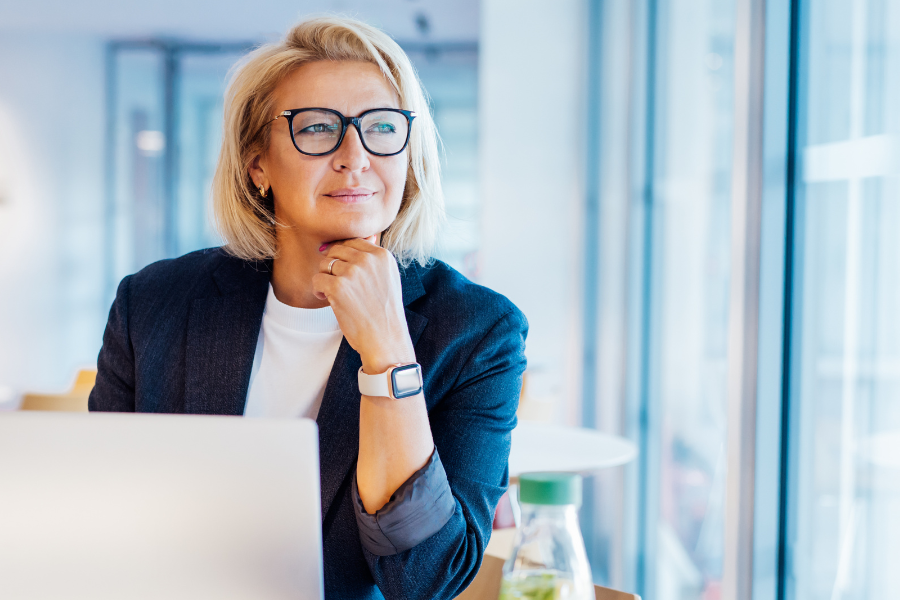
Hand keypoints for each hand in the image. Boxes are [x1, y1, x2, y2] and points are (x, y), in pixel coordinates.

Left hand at [312, 236, 415, 374]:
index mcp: (382, 255)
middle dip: (332, 266)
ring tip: (333, 294)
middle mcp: (368, 260)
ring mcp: (353, 272)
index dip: (342, 255)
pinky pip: (317, 280)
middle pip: (336, 249)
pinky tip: (327, 300)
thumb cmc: (385, 312)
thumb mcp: (388, 278)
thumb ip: (375, 258)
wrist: (386, 339)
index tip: (341, 270)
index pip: (352, 241)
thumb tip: (366, 236)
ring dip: (325, 279)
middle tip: (336, 283)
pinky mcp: (338, 287)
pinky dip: (318, 291)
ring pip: (324, 264)